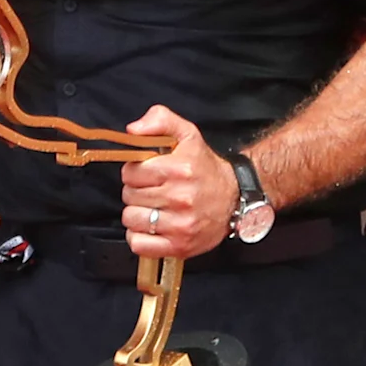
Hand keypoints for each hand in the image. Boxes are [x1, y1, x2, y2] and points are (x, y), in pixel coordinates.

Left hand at [116, 106, 234, 258]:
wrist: (235, 197)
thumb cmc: (206, 168)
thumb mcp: (187, 134)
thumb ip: (159, 120)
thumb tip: (133, 130)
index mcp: (179, 170)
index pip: (131, 172)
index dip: (134, 171)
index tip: (146, 173)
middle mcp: (180, 198)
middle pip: (129, 196)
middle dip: (137, 191)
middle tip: (153, 190)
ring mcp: (180, 225)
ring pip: (131, 219)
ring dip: (137, 214)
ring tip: (154, 208)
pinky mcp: (179, 246)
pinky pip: (139, 244)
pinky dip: (140, 237)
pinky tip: (152, 228)